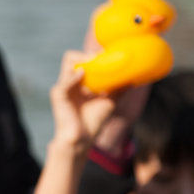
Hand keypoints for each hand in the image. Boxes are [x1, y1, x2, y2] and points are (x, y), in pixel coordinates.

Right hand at [35, 50, 121, 193]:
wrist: (82, 140)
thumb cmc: (93, 123)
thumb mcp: (110, 101)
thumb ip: (118, 89)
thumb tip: (134, 78)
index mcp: (79, 82)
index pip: (82, 59)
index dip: (94, 55)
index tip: (108, 56)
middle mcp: (70, 82)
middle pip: (73, 56)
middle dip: (87, 54)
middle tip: (101, 60)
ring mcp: (63, 87)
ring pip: (69, 61)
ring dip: (83, 59)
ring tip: (95, 65)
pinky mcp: (58, 95)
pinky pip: (65, 80)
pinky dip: (74, 76)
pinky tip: (83, 75)